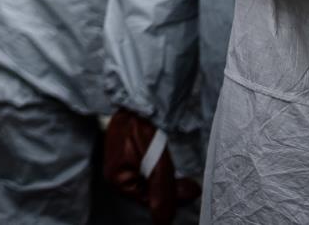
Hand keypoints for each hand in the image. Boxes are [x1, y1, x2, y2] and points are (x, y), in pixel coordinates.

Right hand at [104, 108, 200, 224]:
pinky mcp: (127, 153)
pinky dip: (159, 169)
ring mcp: (120, 162)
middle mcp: (115, 173)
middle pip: (147, 191)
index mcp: (117, 178)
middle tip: (192, 185)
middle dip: (170, 189)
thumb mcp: (157, 162)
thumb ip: (161, 192)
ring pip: (148, 180)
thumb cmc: (143, 126)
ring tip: (185, 178)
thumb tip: (162, 222)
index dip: (171, 197)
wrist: (137, 97)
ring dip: (166, 179)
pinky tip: (168, 164)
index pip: (147, 199)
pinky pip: (145, 169)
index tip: (192, 190)